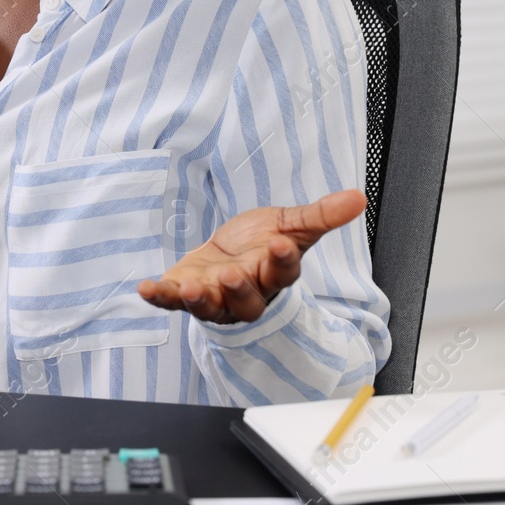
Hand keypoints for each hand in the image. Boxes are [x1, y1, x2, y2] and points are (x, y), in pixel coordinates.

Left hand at [137, 189, 366, 324]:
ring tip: (191, 288)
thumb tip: (358, 197)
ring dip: (201, 298)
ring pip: (212, 306)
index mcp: (274, 274)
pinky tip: (146, 289)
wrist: (227, 257)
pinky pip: (173, 301)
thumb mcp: (290, 225)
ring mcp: (216, 298)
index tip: (279, 243)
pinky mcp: (186, 295)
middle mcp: (247, 293)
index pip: (284, 270)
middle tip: (231, 273)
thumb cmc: (259, 245)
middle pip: (248, 299)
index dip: (282, 259)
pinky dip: (160, 297)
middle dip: (240, 288)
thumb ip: (320, 215)